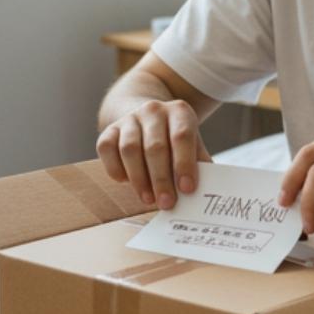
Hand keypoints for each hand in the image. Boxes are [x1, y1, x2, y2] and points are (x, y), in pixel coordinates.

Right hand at [97, 100, 211, 209]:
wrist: (148, 118)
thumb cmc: (175, 137)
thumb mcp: (193, 143)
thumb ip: (199, 162)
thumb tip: (206, 189)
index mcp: (180, 111)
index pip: (182, 136)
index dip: (184, 163)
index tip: (187, 189)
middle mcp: (154, 110)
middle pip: (155, 147)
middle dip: (161, 179)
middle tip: (167, 202)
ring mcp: (129, 118)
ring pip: (130, 149)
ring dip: (139, 179)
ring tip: (149, 199)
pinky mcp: (109, 129)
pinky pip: (107, 150)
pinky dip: (116, 169)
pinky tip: (126, 183)